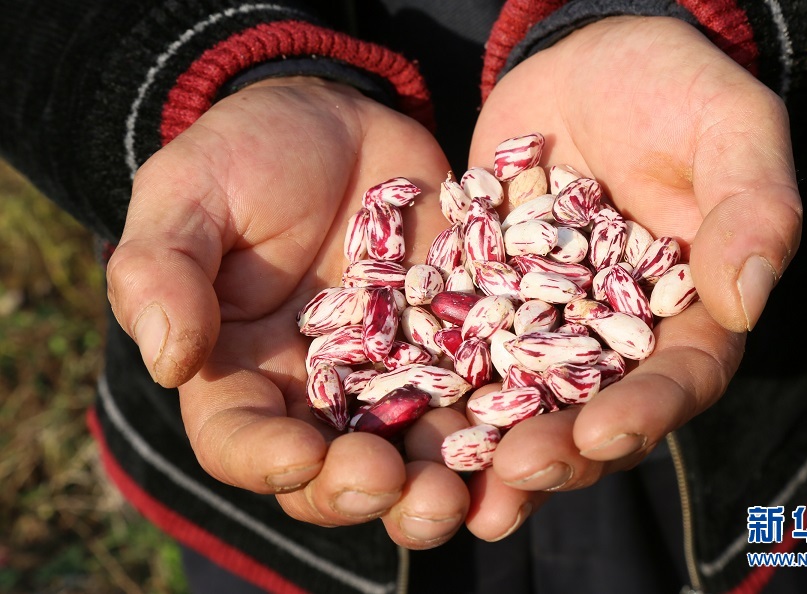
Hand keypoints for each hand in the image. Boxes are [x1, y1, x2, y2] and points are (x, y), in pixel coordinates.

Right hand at [106, 77, 472, 547]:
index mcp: (241, 375)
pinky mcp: (459, 346)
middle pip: (338, 472)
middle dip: (370, 491)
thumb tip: (168, 360)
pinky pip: (485, 396)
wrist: (337, 121)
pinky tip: (535, 435)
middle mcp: (320, 395)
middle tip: (405, 491)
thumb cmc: (246, 156)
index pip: (243, 442)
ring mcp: (396, 376)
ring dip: (446, 484)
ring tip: (473, 493)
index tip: (302, 454)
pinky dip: (507, 425)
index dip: (269, 460)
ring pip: (417, 455)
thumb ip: (163, 270)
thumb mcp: (188, 195)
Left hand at [461, 16, 800, 533]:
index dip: (644, 412)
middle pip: (594, 411)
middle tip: (516, 472)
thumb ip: (751, 209)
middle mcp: (616, 337)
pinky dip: (436, 383)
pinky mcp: (485, 299)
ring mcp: (545, 324)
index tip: (603, 431)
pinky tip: (402, 414)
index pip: (678, 379)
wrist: (585, 60)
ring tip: (455, 475)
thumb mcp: (727, 129)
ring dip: (492, 443)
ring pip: (523, 400)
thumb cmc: (671, 87)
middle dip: (560, 449)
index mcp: (687, 314)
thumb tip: (746, 300)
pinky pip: (460, 347)